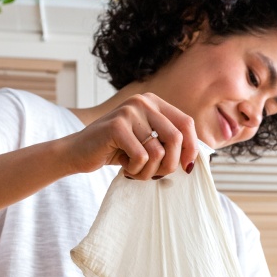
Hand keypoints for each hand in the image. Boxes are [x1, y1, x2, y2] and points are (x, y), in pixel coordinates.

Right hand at [63, 93, 198, 179]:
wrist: (78, 152)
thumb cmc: (116, 150)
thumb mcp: (147, 141)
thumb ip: (168, 141)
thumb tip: (198, 156)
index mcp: (153, 102)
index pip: (186, 123)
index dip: (191, 148)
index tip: (186, 167)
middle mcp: (143, 102)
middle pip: (176, 138)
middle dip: (170, 164)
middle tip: (155, 174)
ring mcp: (129, 112)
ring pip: (159, 152)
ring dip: (149, 171)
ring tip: (136, 170)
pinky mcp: (116, 127)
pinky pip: (142, 157)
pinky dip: (135, 170)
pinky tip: (124, 166)